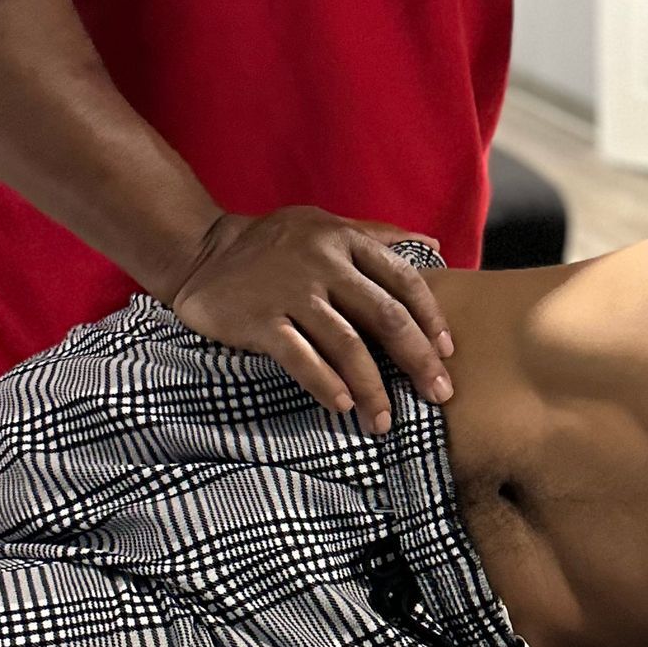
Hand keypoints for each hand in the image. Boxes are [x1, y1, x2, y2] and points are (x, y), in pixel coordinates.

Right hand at [164, 208, 451, 432]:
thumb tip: (433, 246)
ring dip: (372, 388)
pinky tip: (342, 407)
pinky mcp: (259, 319)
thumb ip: (377, 236)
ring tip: (384, 421)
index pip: (403, 281)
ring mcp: (290, 291)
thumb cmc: (273, 243)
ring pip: (347, 345)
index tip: (448, 354)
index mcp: (345, 240)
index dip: (431, 320)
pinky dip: (324, 383)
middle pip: (385, 317)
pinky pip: (300, 357)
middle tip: (439, 396)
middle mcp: (323, 263)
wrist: (199, 250)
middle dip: (418, 361)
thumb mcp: (325, 225)